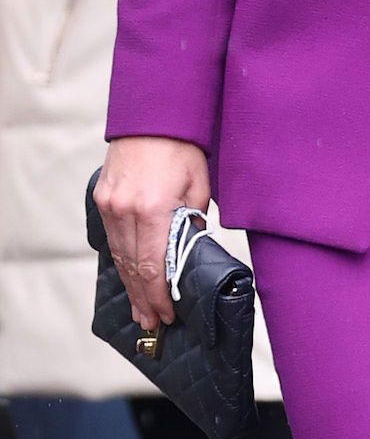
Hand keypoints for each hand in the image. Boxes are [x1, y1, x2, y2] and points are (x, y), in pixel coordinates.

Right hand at [95, 136, 210, 332]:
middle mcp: (125, 210)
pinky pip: (111, 238)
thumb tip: (188, 249)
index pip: (152, 265)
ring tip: (141, 310)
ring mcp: (109, 205)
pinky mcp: (102, 199)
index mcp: (153, 208)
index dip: (159, 295)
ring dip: (130, 285)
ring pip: (118, 256)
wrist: (152, 116)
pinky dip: (120, 261)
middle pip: (132, 267)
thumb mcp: (199, 185)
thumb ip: (192, 221)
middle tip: (152, 323)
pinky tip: (128, 277)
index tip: (168, 313)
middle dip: (144, 298)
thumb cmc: (182, 147)